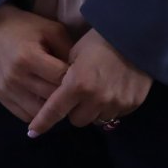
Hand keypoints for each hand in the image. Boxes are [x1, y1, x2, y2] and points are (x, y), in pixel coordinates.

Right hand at [0, 5, 74, 124]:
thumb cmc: (25, 27)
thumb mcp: (51, 30)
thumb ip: (69, 51)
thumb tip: (83, 75)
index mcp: (29, 57)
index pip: (61, 79)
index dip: (75, 79)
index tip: (81, 77)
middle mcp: (16, 77)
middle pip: (51, 98)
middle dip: (66, 96)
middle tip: (75, 91)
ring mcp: (6, 89)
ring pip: (39, 112)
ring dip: (52, 108)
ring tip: (60, 98)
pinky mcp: (0, 96)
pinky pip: (24, 114)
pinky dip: (37, 112)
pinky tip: (44, 101)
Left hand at [26, 29, 151, 136]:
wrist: (135, 35)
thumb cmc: (99, 39)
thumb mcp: (75, 53)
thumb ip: (66, 76)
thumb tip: (61, 91)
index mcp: (77, 84)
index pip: (55, 110)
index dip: (42, 122)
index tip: (32, 132)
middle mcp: (96, 99)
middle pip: (77, 120)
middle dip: (74, 111)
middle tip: (78, 95)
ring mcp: (116, 104)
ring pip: (96, 120)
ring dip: (92, 111)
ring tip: (97, 92)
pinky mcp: (132, 105)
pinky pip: (115, 114)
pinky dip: (110, 107)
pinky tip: (113, 90)